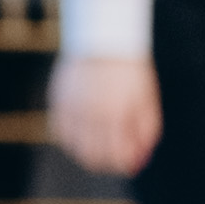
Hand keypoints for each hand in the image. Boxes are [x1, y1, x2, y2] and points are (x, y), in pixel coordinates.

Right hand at [49, 52, 160, 180]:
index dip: (123, 165)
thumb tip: (136, 164)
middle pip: (93, 157)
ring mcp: (72, 107)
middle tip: (112, 158)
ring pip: (73, 148)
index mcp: (117, 115)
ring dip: (86, 153)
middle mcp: (91, 114)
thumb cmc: (131, 73)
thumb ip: (145, 134)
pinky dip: (70, 139)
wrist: (104, 39)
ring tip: (97, 145)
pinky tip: (81, 134)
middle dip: (105, 163)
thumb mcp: (147, 102)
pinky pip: (59, 132)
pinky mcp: (58, 100)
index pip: (116, 157)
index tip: (127, 163)